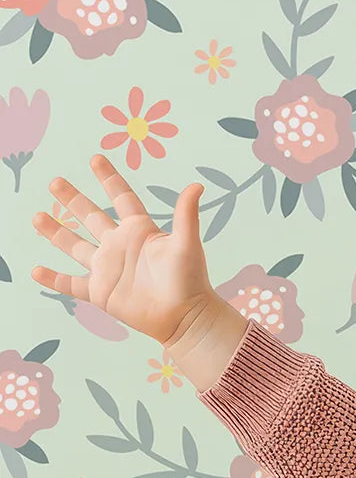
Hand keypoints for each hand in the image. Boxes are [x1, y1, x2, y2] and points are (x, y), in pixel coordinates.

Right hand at [30, 153, 216, 346]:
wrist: (185, 319)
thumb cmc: (190, 281)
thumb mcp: (187, 244)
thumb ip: (186, 215)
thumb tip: (197, 185)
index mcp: (139, 231)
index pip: (121, 198)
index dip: (109, 179)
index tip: (96, 159)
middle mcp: (120, 246)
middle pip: (91, 216)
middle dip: (72, 199)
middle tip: (55, 182)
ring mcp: (108, 269)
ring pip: (75, 246)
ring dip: (56, 232)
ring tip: (36, 217)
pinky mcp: (101, 292)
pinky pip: (71, 284)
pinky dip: (53, 278)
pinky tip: (36, 270)